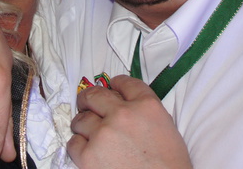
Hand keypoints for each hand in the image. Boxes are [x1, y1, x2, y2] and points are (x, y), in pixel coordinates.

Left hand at [68, 75, 190, 168]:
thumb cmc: (169, 165)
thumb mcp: (166, 128)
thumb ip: (145, 111)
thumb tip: (123, 105)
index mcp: (147, 106)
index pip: (126, 83)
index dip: (116, 84)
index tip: (112, 86)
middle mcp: (123, 114)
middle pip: (95, 94)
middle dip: (88, 98)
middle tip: (86, 103)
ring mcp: (103, 133)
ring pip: (80, 119)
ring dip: (83, 124)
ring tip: (88, 132)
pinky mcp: (88, 155)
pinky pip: (73, 143)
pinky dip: (79, 146)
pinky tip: (88, 151)